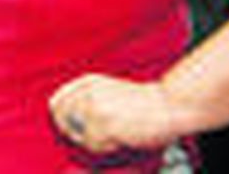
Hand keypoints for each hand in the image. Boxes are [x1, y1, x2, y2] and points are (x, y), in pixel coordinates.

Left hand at [49, 73, 182, 155]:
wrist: (172, 104)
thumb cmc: (149, 104)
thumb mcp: (112, 93)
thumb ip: (89, 102)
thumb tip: (67, 124)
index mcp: (88, 81)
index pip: (56, 101)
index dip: (63, 120)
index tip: (74, 129)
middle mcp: (86, 91)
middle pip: (60, 119)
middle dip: (75, 133)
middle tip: (99, 137)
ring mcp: (92, 106)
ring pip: (76, 135)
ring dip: (93, 141)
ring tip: (116, 135)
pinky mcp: (102, 123)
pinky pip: (93, 145)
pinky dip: (107, 148)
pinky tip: (124, 138)